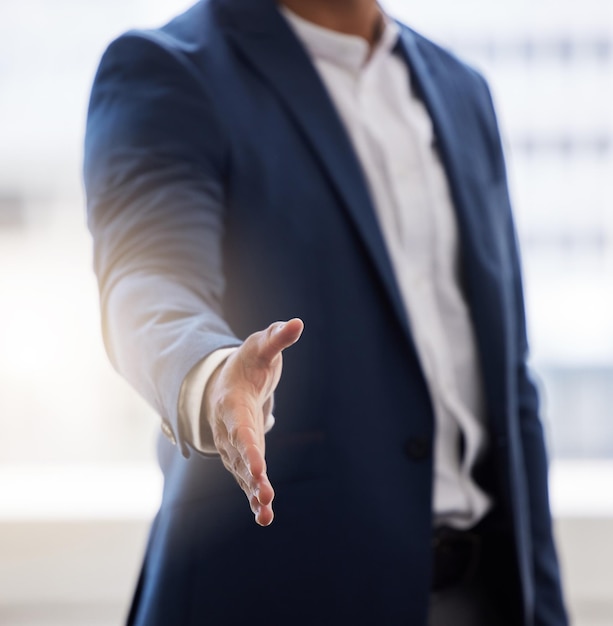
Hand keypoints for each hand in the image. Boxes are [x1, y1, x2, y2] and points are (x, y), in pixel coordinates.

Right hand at [204, 318, 303, 525]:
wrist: (226, 381)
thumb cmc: (248, 362)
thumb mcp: (261, 346)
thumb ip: (277, 337)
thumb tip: (298, 323)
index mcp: (232, 402)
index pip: (240, 427)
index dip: (249, 448)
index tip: (260, 468)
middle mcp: (228, 428)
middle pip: (240, 455)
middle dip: (252, 476)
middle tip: (265, 496)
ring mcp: (233, 444)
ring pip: (242, 472)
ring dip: (253, 492)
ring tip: (266, 515)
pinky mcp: (242, 454)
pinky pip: (247, 477)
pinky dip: (254, 496)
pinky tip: (264, 516)